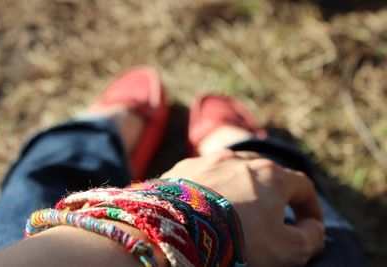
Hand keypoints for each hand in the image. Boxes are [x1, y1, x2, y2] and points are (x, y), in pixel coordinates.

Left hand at [161, 150, 323, 266]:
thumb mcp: (286, 250)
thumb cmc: (236, 240)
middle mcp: (240, 160)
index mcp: (271, 175)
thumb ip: (309, 238)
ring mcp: (209, 161)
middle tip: (273, 216)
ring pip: (234, 169)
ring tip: (238, 207)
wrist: (176, 231)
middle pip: (267, 172)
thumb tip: (314, 228)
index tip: (309, 225)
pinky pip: (204, 175)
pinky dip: (211, 188)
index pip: (302, 186)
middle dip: (275, 194)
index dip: (311, 207)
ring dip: (242, 187)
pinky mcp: (182, 169)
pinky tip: (206, 205)